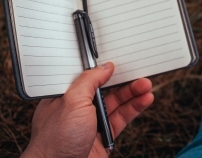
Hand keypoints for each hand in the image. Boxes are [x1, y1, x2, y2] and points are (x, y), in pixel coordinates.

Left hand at [21, 62, 153, 157]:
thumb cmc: (55, 141)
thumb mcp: (72, 101)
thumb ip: (89, 80)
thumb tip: (104, 67)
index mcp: (63, 96)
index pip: (86, 76)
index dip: (102, 68)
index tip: (118, 61)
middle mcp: (77, 109)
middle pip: (105, 89)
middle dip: (122, 80)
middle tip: (138, 72)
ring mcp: (90, 124)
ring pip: (116, 104)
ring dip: (132, 94)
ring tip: (146, 86)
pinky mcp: (103, 137)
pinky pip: (121, 119)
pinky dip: (133, 109)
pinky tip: (143, 101)